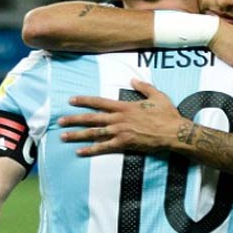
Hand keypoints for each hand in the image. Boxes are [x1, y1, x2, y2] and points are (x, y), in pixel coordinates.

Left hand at [58, 79, 184, 155]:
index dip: (84, 101)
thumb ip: (143, 87)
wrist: (173, 132)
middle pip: (91, 118)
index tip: (71, 100)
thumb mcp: (157, 96)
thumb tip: (132, 80)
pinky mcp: (124, 144)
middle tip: (59, 121)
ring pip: (93, 134)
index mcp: (124, 106)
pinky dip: (90, 150)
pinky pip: (103, 148)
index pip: (99, 102)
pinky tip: (79, 152)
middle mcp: (118, 119)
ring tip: (63, 136)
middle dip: (74, 119)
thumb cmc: (167, 114)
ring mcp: (120, 132)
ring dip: (77, 135)